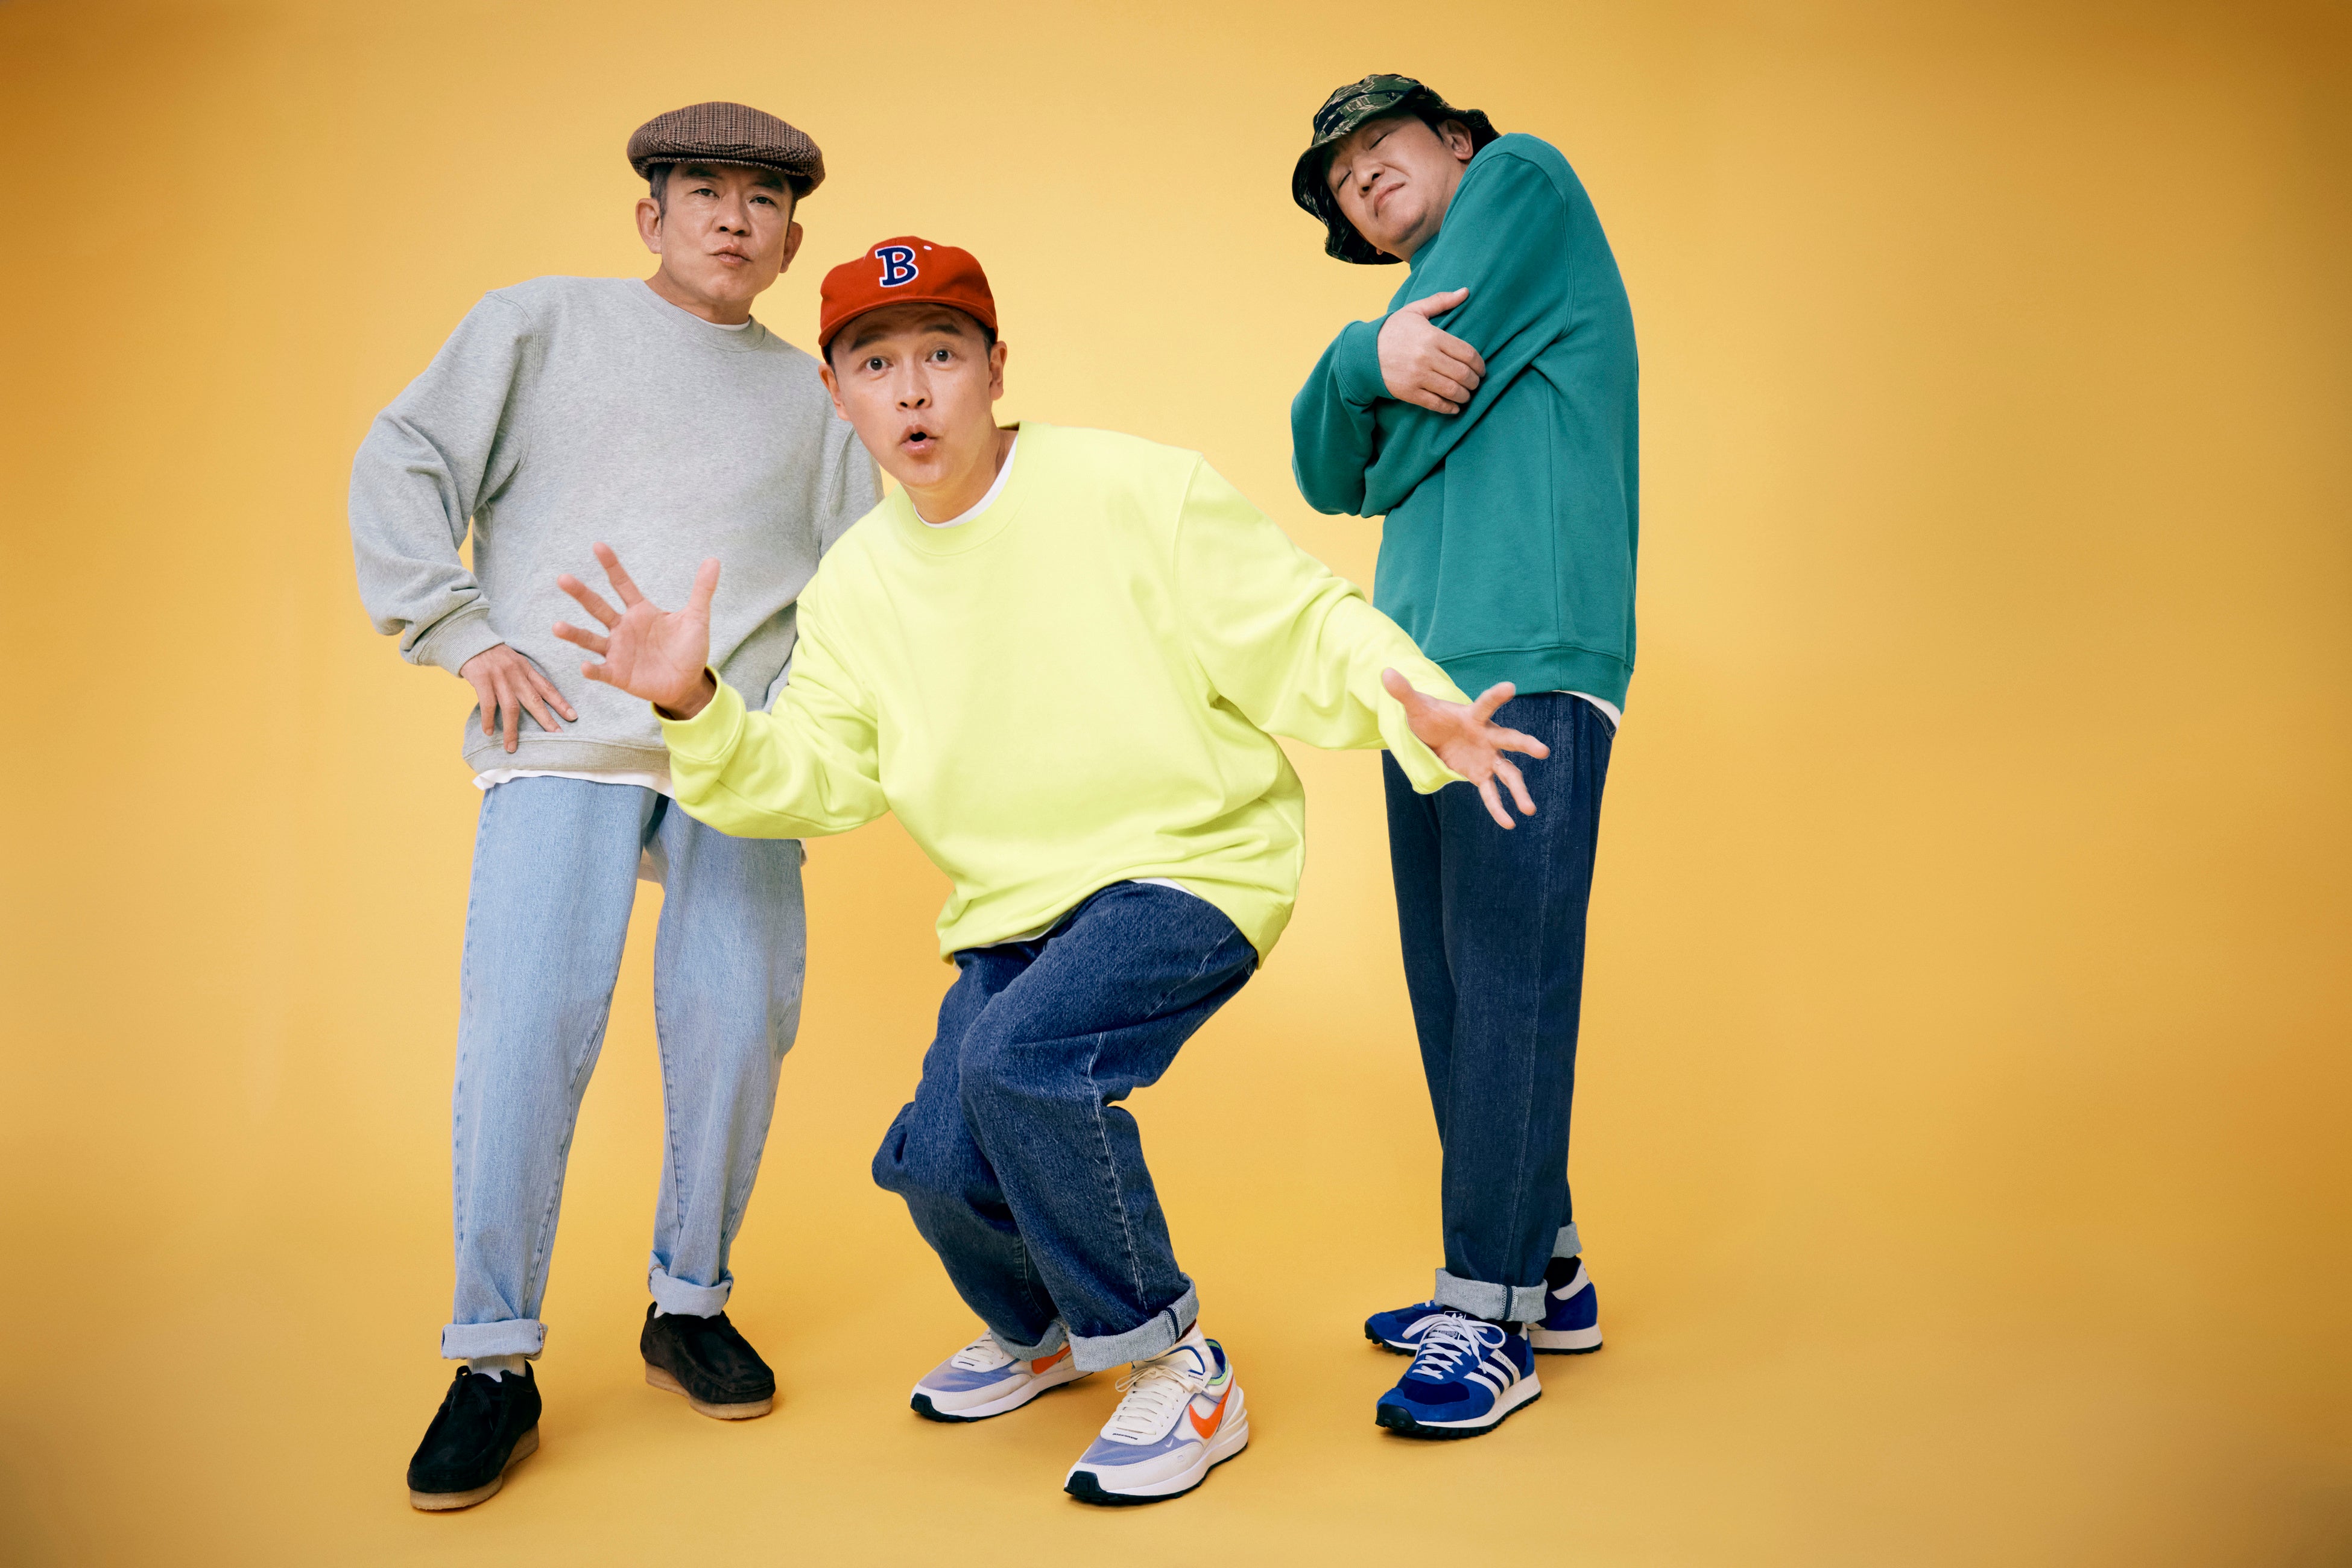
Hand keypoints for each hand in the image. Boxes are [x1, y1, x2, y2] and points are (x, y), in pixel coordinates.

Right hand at [459, 643, 577, 754]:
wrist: (469, 641)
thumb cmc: (493, 656)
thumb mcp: (513, 662)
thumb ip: (523, 679)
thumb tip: (535, 701)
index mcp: (526, 668)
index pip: (547, 687)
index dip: (560, 702)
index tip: (572, 716)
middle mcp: (515, 673)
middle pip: (534, 699)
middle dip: (546, 719)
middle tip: (556, 735)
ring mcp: (499, 676)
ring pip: (510, 707)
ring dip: (512, 730)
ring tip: (512, 747)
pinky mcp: (481, 679)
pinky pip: (487, 704)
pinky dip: (488, 720)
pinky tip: (489, 732)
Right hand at [552, 544, 719, 718]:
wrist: (688, 683)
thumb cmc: (689, 649)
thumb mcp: (697, 619)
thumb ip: (702, 590)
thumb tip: (714, 560)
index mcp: (640, 611)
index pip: (622, 584)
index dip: (611, 566)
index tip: (598, 546)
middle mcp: (623, 628)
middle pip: (598, 607)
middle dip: (581, 594)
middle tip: (563, 578)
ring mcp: (618, 651)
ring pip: (590, 639)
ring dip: (574, 634)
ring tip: (556, 626)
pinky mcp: (618, 674)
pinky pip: (601, 671)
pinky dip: (592, 669)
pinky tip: (585, 667)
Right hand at [1377, 288, 1485, 414]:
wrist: (1362, 353)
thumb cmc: (1391, 330)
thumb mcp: (1415, 311)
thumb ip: (1441, 301)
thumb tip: (1465, 291)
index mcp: (1432, 336)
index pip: (1467, 353)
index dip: (1480, 364)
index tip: (1481, 369)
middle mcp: (1427, 357)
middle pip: (1463, 374)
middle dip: (1474, 382)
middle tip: (1475, 383)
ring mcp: (1418, 376)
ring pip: (1452, 391)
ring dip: (1465, 396)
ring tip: (1466, 395)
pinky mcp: (1409, 392)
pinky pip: (1436, 403)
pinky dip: (1449, 408)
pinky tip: (1454, 408)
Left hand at [1383, 670, 1549, 828]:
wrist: (1434, 735)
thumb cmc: (1430, 718)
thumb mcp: (1416, 707)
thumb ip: (1404, 692)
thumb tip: (1386, 671)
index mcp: (1473, 716)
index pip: (1486, 704)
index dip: (1496, 696)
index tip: (1510, 687)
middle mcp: (1487, 737)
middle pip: (1509, 739)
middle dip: (1525, 745)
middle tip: (1543, 750)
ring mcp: (1487, 757)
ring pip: (1508, 773)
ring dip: (1519, 791)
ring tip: (1529, 810)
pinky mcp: (1480, 775)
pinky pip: (1492, 794)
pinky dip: (1498, 809)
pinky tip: (1508, 824)